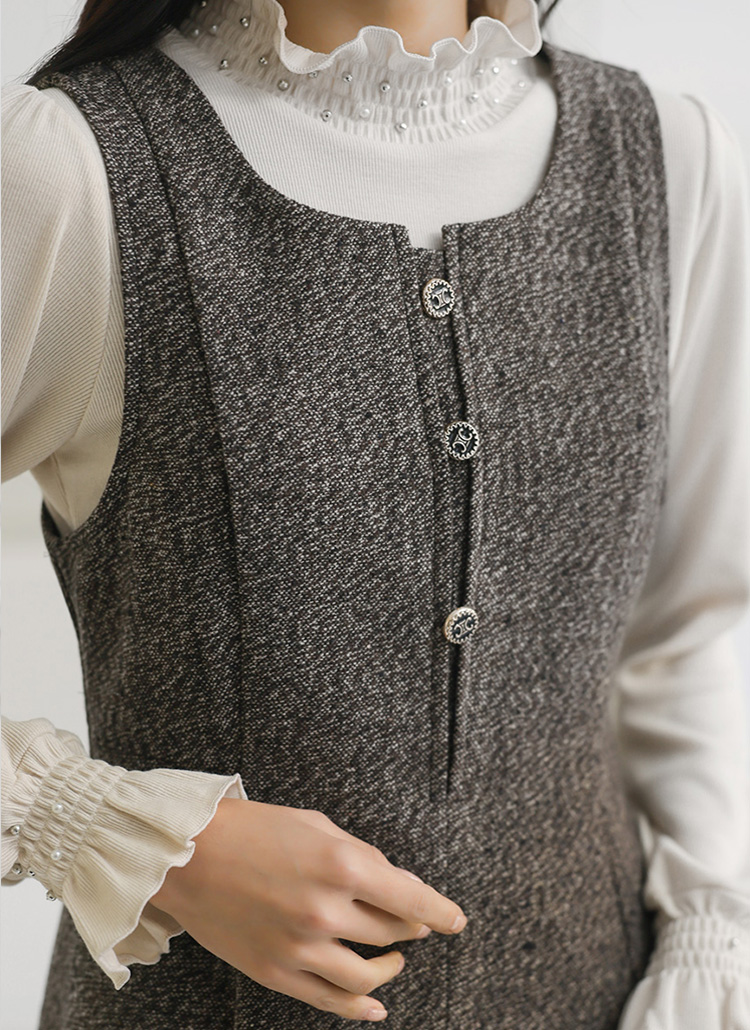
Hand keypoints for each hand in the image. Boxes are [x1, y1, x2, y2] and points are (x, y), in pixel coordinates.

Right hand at [151, 797, 466, 1021]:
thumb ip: (362, 856)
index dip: (441, 913)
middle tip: (416, 924)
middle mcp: (327, 910)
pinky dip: (359, 1009)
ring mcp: (301, 948)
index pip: (412, 900)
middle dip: (412, 929)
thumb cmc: (253, 828)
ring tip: (395, 959)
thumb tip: (398, 885)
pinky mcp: (277, 972)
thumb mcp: (316, 825)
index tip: (456, 920)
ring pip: (367, 976)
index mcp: (342, 865)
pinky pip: (330, 1001)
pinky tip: (375, 1006)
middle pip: (392, 933)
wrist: (187, 855)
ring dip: (390, 968)